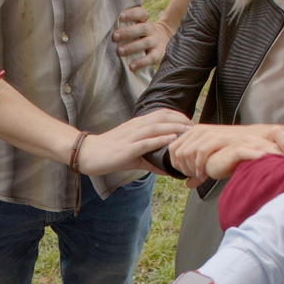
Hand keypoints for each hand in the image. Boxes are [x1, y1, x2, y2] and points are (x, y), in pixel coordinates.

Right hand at [76, 110, 192, 175]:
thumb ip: (150, 160)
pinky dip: (160, 140)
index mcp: (137, 125)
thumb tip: (167, 169)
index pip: (161, 114)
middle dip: (180, 120)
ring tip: (189, 130)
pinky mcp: (126, 148)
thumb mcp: (133, 155)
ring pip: (156, 127)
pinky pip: (145, 142)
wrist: (88, 154)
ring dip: (174, 127)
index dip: (177, 115)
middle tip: (195, 126)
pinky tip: (171, 139)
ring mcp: (131, 137)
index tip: (190, 122)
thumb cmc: (110, 153)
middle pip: (162, 117)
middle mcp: (135, 127)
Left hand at [112, 6, 172, 69]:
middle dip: (128, 32)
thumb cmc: (140, 34)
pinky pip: (151, 58)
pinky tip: (131, 66)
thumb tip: (104, 26)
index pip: (141, 13)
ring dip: (132, 47)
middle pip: (143, 28)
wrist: (162, 41)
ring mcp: (156, 41)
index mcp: (145, 21)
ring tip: (120, 51)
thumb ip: (125, 25)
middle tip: (115, 36)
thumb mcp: (136, 26)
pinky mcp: (158, 53)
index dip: (132, 13)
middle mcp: (151, 30)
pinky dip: (141, 62)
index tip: (120, 16)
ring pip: (146, 42)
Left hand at [168, 123, 283, 180]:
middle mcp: (198, 130)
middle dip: (182, 168)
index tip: (186, 174)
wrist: (252, 140)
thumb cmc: (231, 151)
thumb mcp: (210, 158)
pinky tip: (204, 174)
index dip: (175, 164)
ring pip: (186, 153)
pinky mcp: (217, 137)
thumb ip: (197, 170)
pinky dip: (199, 166)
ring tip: (200, 175)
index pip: (172, 148)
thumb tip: (187, 184)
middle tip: (193, 176)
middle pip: (177, 152)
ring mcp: (207, 132)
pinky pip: (199, 153)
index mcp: (193, 132)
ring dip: (190, 168)